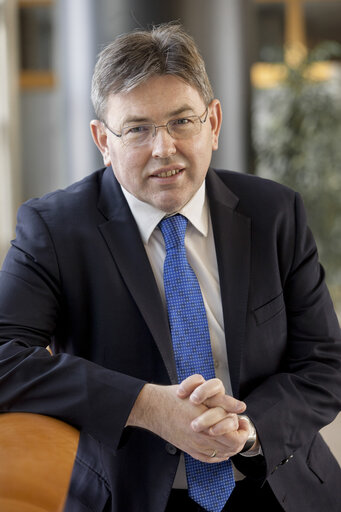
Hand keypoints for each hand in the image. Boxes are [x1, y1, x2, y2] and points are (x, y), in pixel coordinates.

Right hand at [126, 382, 243, 462]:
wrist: (152, 408)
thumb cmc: (174, 398)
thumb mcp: (202, 395)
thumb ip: (222, 402)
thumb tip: (240, 407)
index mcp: (207, 426)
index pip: (235, 438)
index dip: (242, 430)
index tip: (243, 422)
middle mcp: (201, 440)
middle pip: (230, 448)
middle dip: (238, 438)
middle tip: (239, 428)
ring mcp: (194, 447)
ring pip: (220, 454)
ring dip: (228, 445)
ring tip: (230, 435)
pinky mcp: (187, 449)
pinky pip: (208, 458)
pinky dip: (217, 453)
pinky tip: (218, 446)